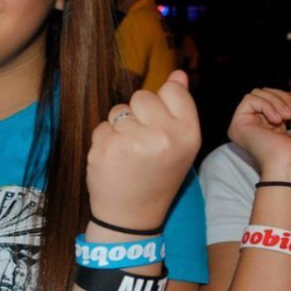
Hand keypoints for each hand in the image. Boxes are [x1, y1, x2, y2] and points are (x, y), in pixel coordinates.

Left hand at [87, 70, 200, 230]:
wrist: (132, 216)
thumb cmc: (158, 176)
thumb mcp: (180, 144)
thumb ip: (180, 108)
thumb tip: (178, 74)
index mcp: (188, 134)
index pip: (172, 90)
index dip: (163, 104)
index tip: (161, 125)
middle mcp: (164, 136)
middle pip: (143, 96)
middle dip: (138, 113)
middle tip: (143, 141)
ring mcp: (133, 142)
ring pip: (119, 109)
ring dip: (120, 126)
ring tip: (128, 152)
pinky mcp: (106, 148)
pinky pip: (102, 126)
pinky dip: (105, 140)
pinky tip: (114, 159)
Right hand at [228, 87, 290, 180]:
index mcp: (270, 132)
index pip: (275, 103)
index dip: (289, 96)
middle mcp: (255, 128)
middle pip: (266, 95)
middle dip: (285, 97)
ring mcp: (245, 127)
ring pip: (258, 94)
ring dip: (278, 101)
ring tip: (288, 116)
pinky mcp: (238, 124)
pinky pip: (250, 99)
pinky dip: (267, 105)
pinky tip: (277, 120)